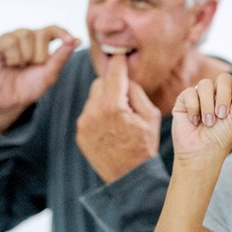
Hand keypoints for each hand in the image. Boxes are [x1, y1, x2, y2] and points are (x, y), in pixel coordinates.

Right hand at [0, 26, 79, 132]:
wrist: (11, 101)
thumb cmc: (30, 86)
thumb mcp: (50, 73)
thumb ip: (61, 56)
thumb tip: (77, 40)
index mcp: (41, 42)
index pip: (53, 29)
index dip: (62, 32)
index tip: (70, 40)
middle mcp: (26, 37)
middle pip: (41, 33)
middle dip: (40, 55)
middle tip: (31, 66)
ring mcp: (10, 39)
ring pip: (25, 35)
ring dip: (26, 56)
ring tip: (20, 66)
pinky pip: (9, 41)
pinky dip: (13, 57)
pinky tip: (9, 64)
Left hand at [76, 54, 161, 182]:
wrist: (130, 176)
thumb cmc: (145, 144)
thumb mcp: (151, 115)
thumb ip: (136, 91)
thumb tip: (125, 77)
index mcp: (113, 106)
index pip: (114, 73)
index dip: (118, 62)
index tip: (120, 54)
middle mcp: (94, 112)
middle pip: (100, 82)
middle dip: (112, 84)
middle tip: (125, 93)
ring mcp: (84, 124)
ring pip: (93, 97)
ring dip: (104, 98)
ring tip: (119, 114)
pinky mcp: (80, 133)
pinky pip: (88, 113)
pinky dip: (98, 113)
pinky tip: (111, 125)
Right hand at [171, 66, 231, 171]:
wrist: (200, 154)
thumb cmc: (221, 138)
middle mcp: (216, 93)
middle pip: (222, 78)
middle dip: (223, 95)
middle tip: (222, 114)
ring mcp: (200, 95)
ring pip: (205, 84)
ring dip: (208, 105)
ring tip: (208, 123)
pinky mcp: (184, 100)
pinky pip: (190, 92)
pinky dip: (194, 108)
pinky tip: (195, 121)